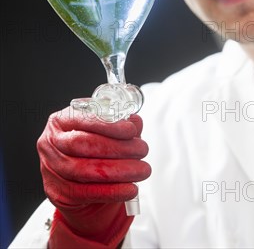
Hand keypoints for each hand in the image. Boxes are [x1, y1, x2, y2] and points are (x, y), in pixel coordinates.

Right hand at [37, 107, 150, 247]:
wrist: (76, 179)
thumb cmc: (89, 147)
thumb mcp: (101, 129)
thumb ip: (118, 122)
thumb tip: (135, 121)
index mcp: (60, 121)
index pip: (83, 119)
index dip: (108, 125)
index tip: (131, 130)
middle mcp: (51, 143)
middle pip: (83, 144)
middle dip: (117, 147)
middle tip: (142, 150)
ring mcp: (51, 169)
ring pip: (85, 170)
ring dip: (119, 171)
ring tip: (142, 170)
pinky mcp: (58, 192)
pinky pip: (87, 193)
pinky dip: (112, 192)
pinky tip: (130, 189)